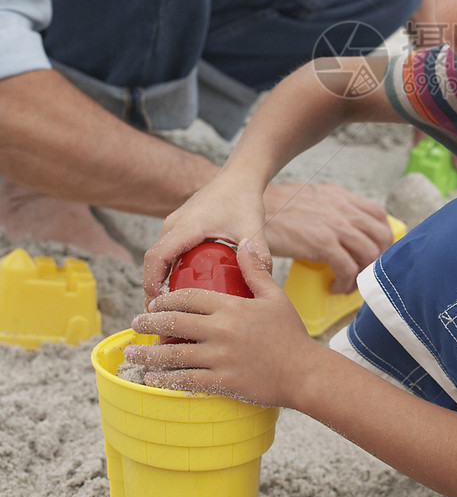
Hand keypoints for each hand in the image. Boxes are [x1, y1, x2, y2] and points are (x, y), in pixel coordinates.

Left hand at [128, 239, 321, 406]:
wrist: (304, 372)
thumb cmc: (291, 334)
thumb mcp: (275, 296)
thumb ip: (255, 270)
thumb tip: (245, 241)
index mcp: (232, 307)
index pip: (189, 297)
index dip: (167, 299)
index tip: (155, 303)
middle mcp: (221, 331)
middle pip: (174, 323)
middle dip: (150, 323)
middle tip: (135, 324)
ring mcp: (220, 358)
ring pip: (174, 355)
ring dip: (148, 354)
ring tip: (132, 353)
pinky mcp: (222, 382)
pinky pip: (186, 381)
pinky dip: (165, 380)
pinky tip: (151, 378)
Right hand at [142, 177, 393, 303]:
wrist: (239, 176)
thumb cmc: (244, 198)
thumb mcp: (252, 226)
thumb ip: (260, 253)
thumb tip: (265, 282)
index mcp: (186, 226)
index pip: (156, 257)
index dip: (151, 284)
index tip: (157, 308)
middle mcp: (173, 225)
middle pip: (153, 262)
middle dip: (153, 291)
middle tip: (163, 319)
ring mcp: (174, 225)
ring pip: (159, 258)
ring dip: (161, 282)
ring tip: (171, 311)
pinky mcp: (179, 228)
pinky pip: (168, 253)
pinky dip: (170, 272)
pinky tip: (184, 292)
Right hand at [261, 180, 393, 291]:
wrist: (249, 208)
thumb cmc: (274, 207)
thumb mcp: (309, 197)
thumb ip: (328, 208)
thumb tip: (338, 226)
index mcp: (340, 197)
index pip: (378, 214)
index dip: (382, 236)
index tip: (375, 253)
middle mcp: (342, 209)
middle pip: (381, 235)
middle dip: (378, 259)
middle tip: (365, 274)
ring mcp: (335, 225)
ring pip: (369, 254)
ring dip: (362, 275)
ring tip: (348, 285)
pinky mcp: (322, 242)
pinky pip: (349, 268)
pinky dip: (346, 283)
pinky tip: (334, 287)